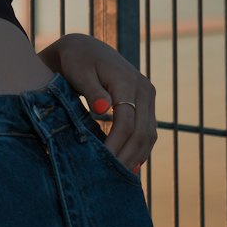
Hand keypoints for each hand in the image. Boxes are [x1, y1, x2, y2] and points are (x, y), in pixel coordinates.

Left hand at [48, 33, 157, 173]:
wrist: (85, 49)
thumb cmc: (76, 61)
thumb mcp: (78, 72)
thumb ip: (91, 90)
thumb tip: (104, 109)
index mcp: (127, 81)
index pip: (126, 121)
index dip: (115, 144)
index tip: (101, 162)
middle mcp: (144, 89)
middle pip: (142, 131)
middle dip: (127, 155)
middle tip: (110, 177)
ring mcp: (148, 96)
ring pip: (149, 134)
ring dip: (136, 156)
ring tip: (119, 177)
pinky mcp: (146, 103)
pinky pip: (149, 131)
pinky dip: (140, 149)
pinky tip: (129, 165)